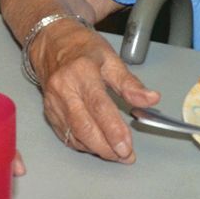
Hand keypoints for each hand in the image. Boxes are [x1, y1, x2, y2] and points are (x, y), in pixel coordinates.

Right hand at [35, 24, 159, 163]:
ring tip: (116, 154)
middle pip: (84, 127)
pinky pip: (66, 135)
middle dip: (106, 147)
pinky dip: (84, 145)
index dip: (113, 129)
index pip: (98, 106)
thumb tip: (150, 99)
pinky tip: (98, 145)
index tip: (127, 146)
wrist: (51, 42)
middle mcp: (63, 89)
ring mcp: (53, 102)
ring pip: (74, 135)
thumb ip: (130, 83)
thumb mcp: (111, 58)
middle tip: (126, 156)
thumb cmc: (82, 48)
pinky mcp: (49, 112)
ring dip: (97, 149)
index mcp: (81, 72)